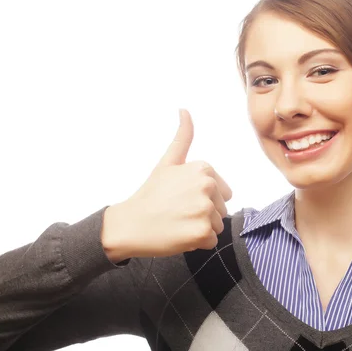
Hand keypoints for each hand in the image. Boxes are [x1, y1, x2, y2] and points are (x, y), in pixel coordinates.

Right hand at [102, 109, 231, 262]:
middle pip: (222, 209)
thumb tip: (184, 109)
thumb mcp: (168, 162)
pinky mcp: (202, 232)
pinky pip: (211, 241)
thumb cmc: (150, 195)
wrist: (129, 224)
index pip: (223, 192)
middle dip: (203, 214)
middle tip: (178, 212)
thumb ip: (183, 137)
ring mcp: (205, 210)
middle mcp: (207, 186)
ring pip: (218, 225)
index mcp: (203, 169)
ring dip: (200, 229)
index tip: (181, 197)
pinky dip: (197, 243)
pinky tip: (179, 235)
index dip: (203, 198)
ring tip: (178, 223)